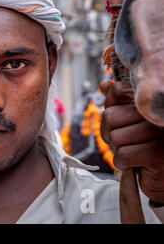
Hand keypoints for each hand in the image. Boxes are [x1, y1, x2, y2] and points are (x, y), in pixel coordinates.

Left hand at [100, 80, 163, 203]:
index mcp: (151, 102)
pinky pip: (123, 155)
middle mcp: (158, 114)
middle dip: (110, 133)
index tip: (121, 122)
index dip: (110, 109)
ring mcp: (161, 133)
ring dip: (118, 150)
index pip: (118, 90)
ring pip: (115, 137)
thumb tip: (105, 85)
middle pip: (110, 116)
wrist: (162, 177)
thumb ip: (117, 103)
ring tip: (133, 151)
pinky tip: (135, 164)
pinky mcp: (159, 153)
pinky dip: (122, 163)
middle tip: (126, 141)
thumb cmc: (143, 147)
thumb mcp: (127, 121)